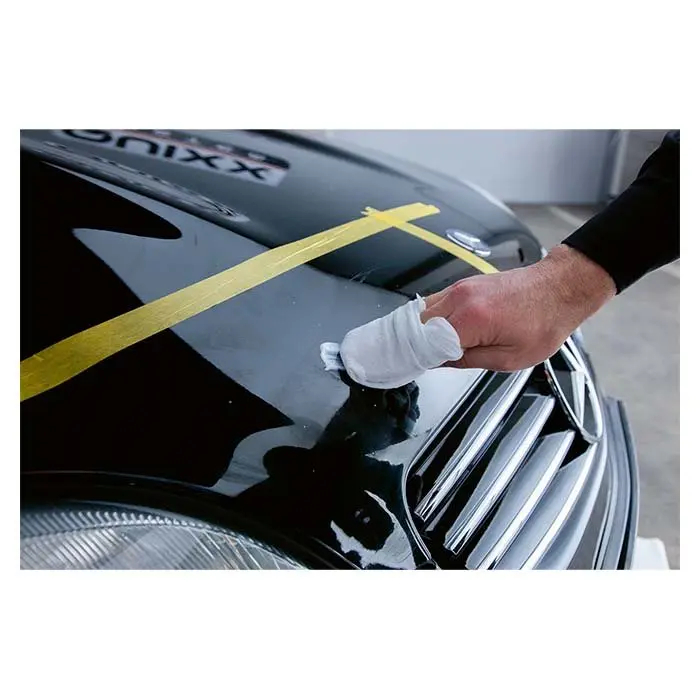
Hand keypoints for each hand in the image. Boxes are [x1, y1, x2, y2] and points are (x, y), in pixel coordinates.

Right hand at [420, 244, 616, 370]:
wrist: (561, 288)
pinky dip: (432, 317)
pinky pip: (438, 300)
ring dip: (422, 329)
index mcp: (472, 319)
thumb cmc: (545, 322)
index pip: (426, 342)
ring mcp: (462, 287)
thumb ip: (469, 360)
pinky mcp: (466, 283)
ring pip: (424, 309)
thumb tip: (442, 362)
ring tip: (425, 347)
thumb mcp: (510, 359)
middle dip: (414, 343)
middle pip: (418, 323)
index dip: (416, 357)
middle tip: (414, 360)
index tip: (409, 367)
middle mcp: (462, 298)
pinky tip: (437, 330)